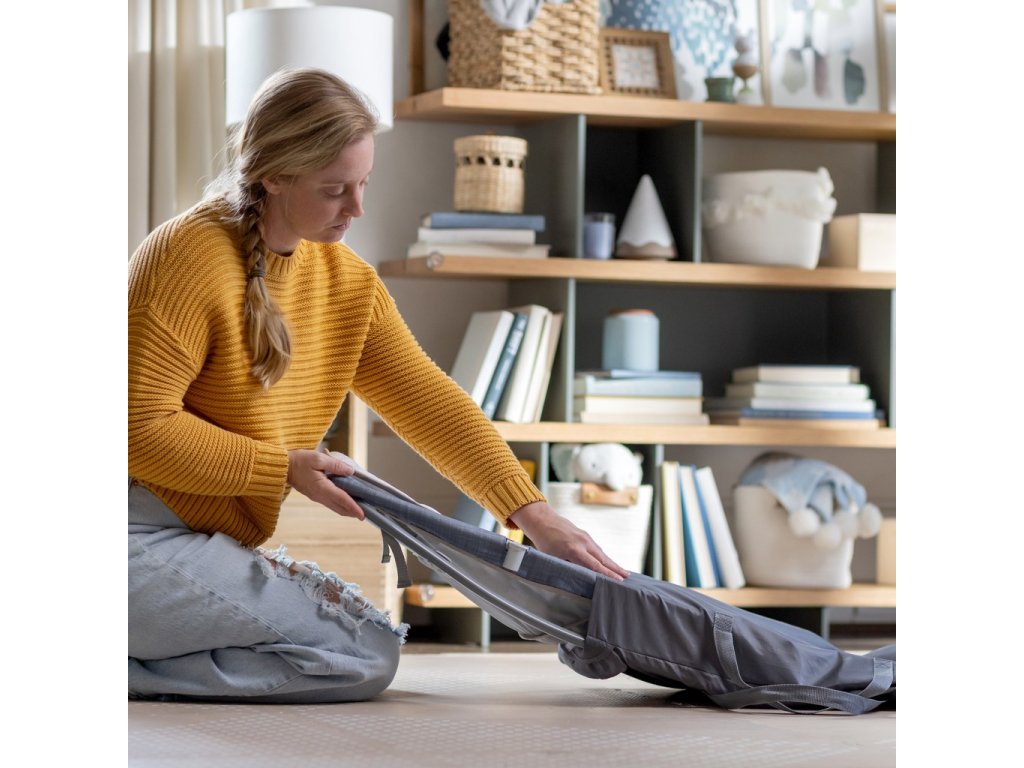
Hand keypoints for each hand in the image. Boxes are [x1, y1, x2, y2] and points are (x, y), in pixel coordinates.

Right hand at [286, 449, 363, 519]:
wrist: (283, 467)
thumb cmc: (299, 460)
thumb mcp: (318, 458)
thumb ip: (335, 465)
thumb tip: (351, 471)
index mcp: (321, 487)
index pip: (341, 499)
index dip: (353, 507)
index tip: (362, 514)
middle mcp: (319, 496)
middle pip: (339, 507)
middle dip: (352, 512)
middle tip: (365, 515)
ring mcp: (316, 497)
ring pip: (335, 507)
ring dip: (346, 510)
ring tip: (358, 510)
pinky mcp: (315, 495)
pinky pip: (330, 503)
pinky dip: (340, 505)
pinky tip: (346, 502)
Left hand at [508, 502, 628, 580]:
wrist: (542, 520)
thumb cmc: (544, 541)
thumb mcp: (552, 558)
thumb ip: (565, 568)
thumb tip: (577, 580)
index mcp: (574, 550)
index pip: (594, 565)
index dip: (607, 574)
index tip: (619, 580)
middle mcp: (583, 542)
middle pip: (603, 558)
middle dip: (616, 568)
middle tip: (627, 577)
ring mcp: (585, 537)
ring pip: (601, 552)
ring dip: (612, 562)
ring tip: (622, 572)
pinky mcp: (585, 535)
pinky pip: (596, 548)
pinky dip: (604, 556)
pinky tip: (608, 562)